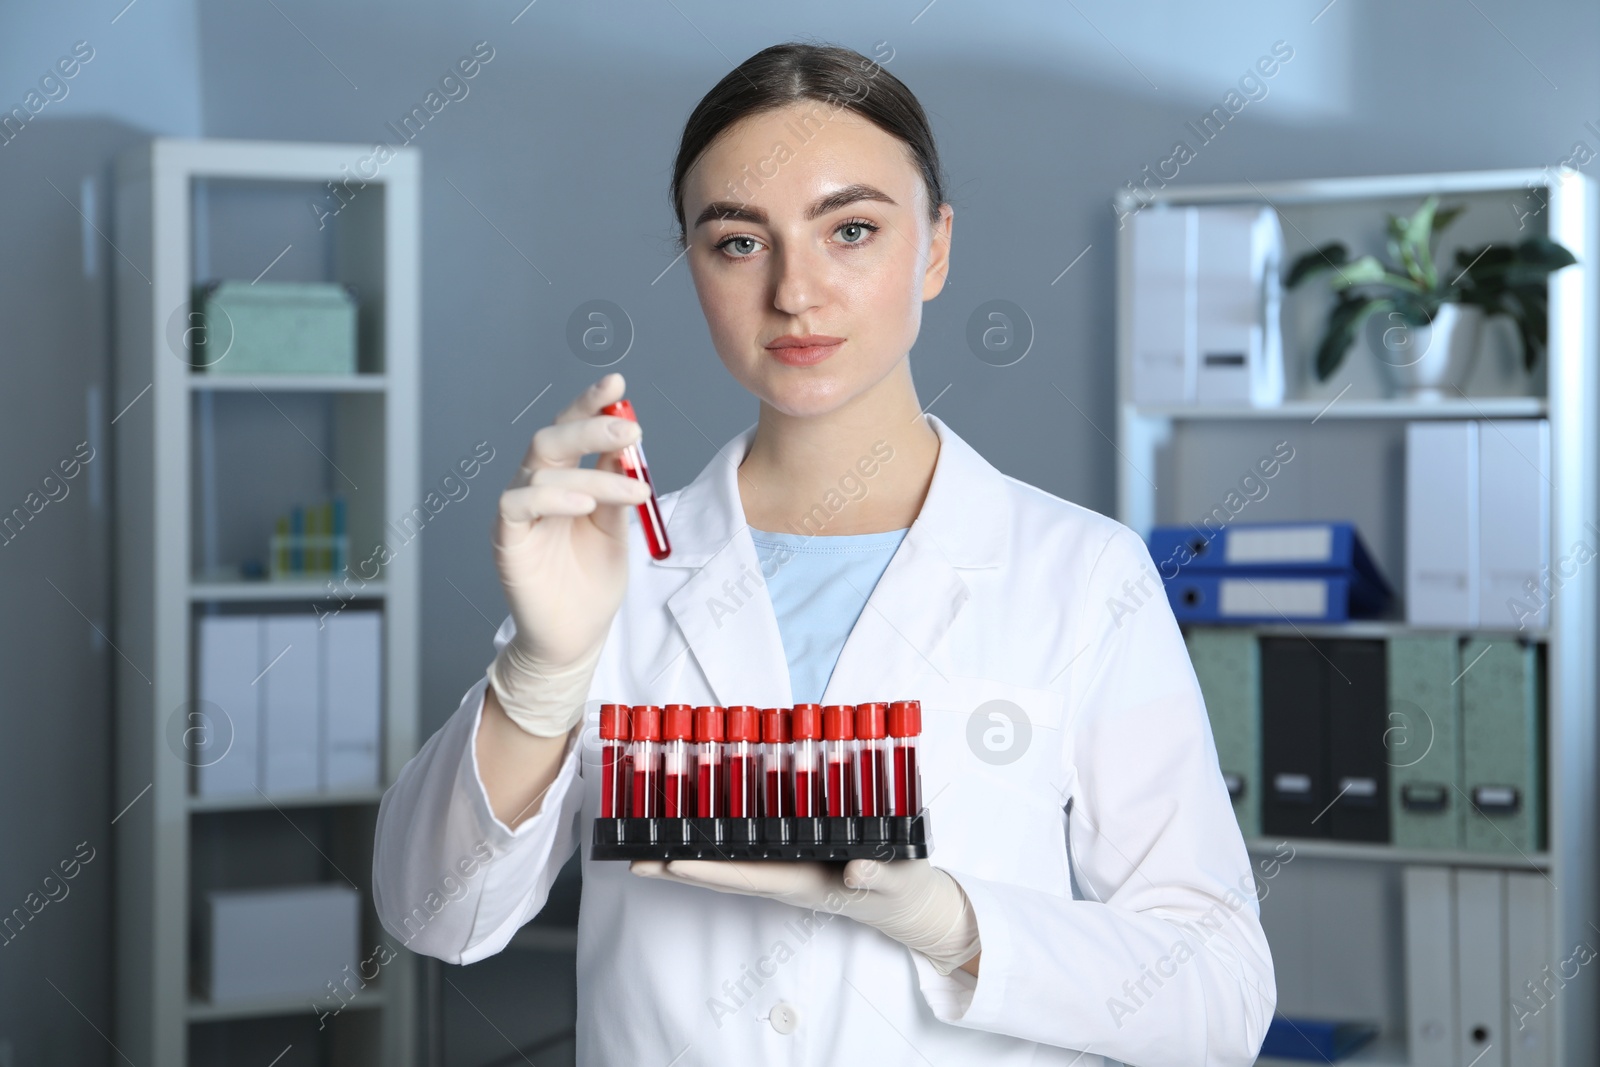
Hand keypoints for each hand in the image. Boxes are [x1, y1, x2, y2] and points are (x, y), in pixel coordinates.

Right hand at [487, 373, 653, 734]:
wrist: (577, 636)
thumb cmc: (593, 580)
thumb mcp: (616, 527)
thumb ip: (617, 487)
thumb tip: (626, 444)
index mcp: (563, 478)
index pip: (572, 429)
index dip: (590, 404)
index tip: (617, 384)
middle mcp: (535, 487)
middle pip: (551, 439)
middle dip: (591, 426)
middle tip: (632, 430)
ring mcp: (517, 512)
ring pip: (541, 470)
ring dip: (591, 473)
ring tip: (632, 489)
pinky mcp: (506, 538)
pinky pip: (518, 504)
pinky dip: (552, 497)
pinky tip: (584, 504)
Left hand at [631, 857, 980, 973]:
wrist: (911, 905)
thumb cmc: (903, 890)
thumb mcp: (897, 880)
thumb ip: (878, 874)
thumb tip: (857, 870)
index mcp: (805, 882)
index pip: (747, 876)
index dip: (707, 869)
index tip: (669, 862)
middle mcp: (787, 878)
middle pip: (722, 875)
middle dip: (677, 867)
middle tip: (633, 860)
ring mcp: (786, 871)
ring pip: (727, 866)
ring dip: (687, 858)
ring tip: (647, 850)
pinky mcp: (791, 862)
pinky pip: (744, 856)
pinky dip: (714, 849)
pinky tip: (694, 836)